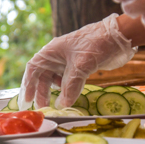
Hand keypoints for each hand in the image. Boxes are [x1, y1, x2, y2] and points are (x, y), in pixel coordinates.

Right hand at [18, 14, 136, 109]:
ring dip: (54, 92)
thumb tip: (63, 105)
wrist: (118, 36)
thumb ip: (71, 85)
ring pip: (55, 79)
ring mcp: (68, 61)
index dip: (28, 84)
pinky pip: (68, 80)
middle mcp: (57, 56)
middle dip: (41, 92)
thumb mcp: (82, 65)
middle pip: (43, 76)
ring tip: (55, 104)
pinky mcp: (79, 66)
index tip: (26, 100)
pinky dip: (66, 89)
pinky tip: (69, 95)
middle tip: (42, 107)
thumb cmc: (96, 44)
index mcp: (52, 51)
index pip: (33, 69)